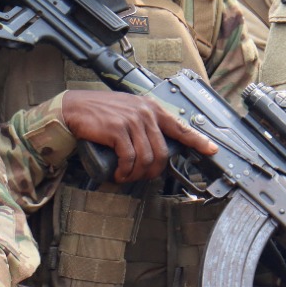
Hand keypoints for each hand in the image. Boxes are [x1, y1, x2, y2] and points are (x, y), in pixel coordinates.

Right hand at [60, 90, 216, 183]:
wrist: (73, 109)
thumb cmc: (100, 113)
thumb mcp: (128, 111)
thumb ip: (144, 123)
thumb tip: (156, 146)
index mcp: (151, 109)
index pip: (180, 126)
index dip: (198, 140)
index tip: (212, 150)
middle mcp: (145, 113)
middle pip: (162, 152)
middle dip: (154, 171)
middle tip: (142, 177)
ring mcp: (132, 121)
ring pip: (147, 158)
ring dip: (137, 174)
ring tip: (126, 176)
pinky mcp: (118, 130)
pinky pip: (130, 158)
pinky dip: (126, 172)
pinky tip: (120, 175)